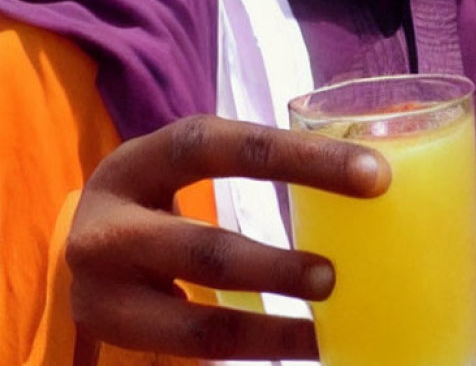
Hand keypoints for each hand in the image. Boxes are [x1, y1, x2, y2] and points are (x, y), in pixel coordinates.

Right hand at [66, 114, 388, 360]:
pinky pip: (194, 359)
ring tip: (324, 327)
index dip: (300, 159)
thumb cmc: (165, 197)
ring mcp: (103, 295)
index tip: (374, 175)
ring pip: (196, 326)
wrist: (84, 246)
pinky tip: (305, 346)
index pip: (219, 147)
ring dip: (269, 332)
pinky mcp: (114, 341)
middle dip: (276, 268)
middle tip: (335, 276)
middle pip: (203, 250)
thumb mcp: (187, 169)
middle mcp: (108, 227)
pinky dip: (258, 354)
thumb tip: (375, 176)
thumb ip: (258, 168)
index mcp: (141, 162)